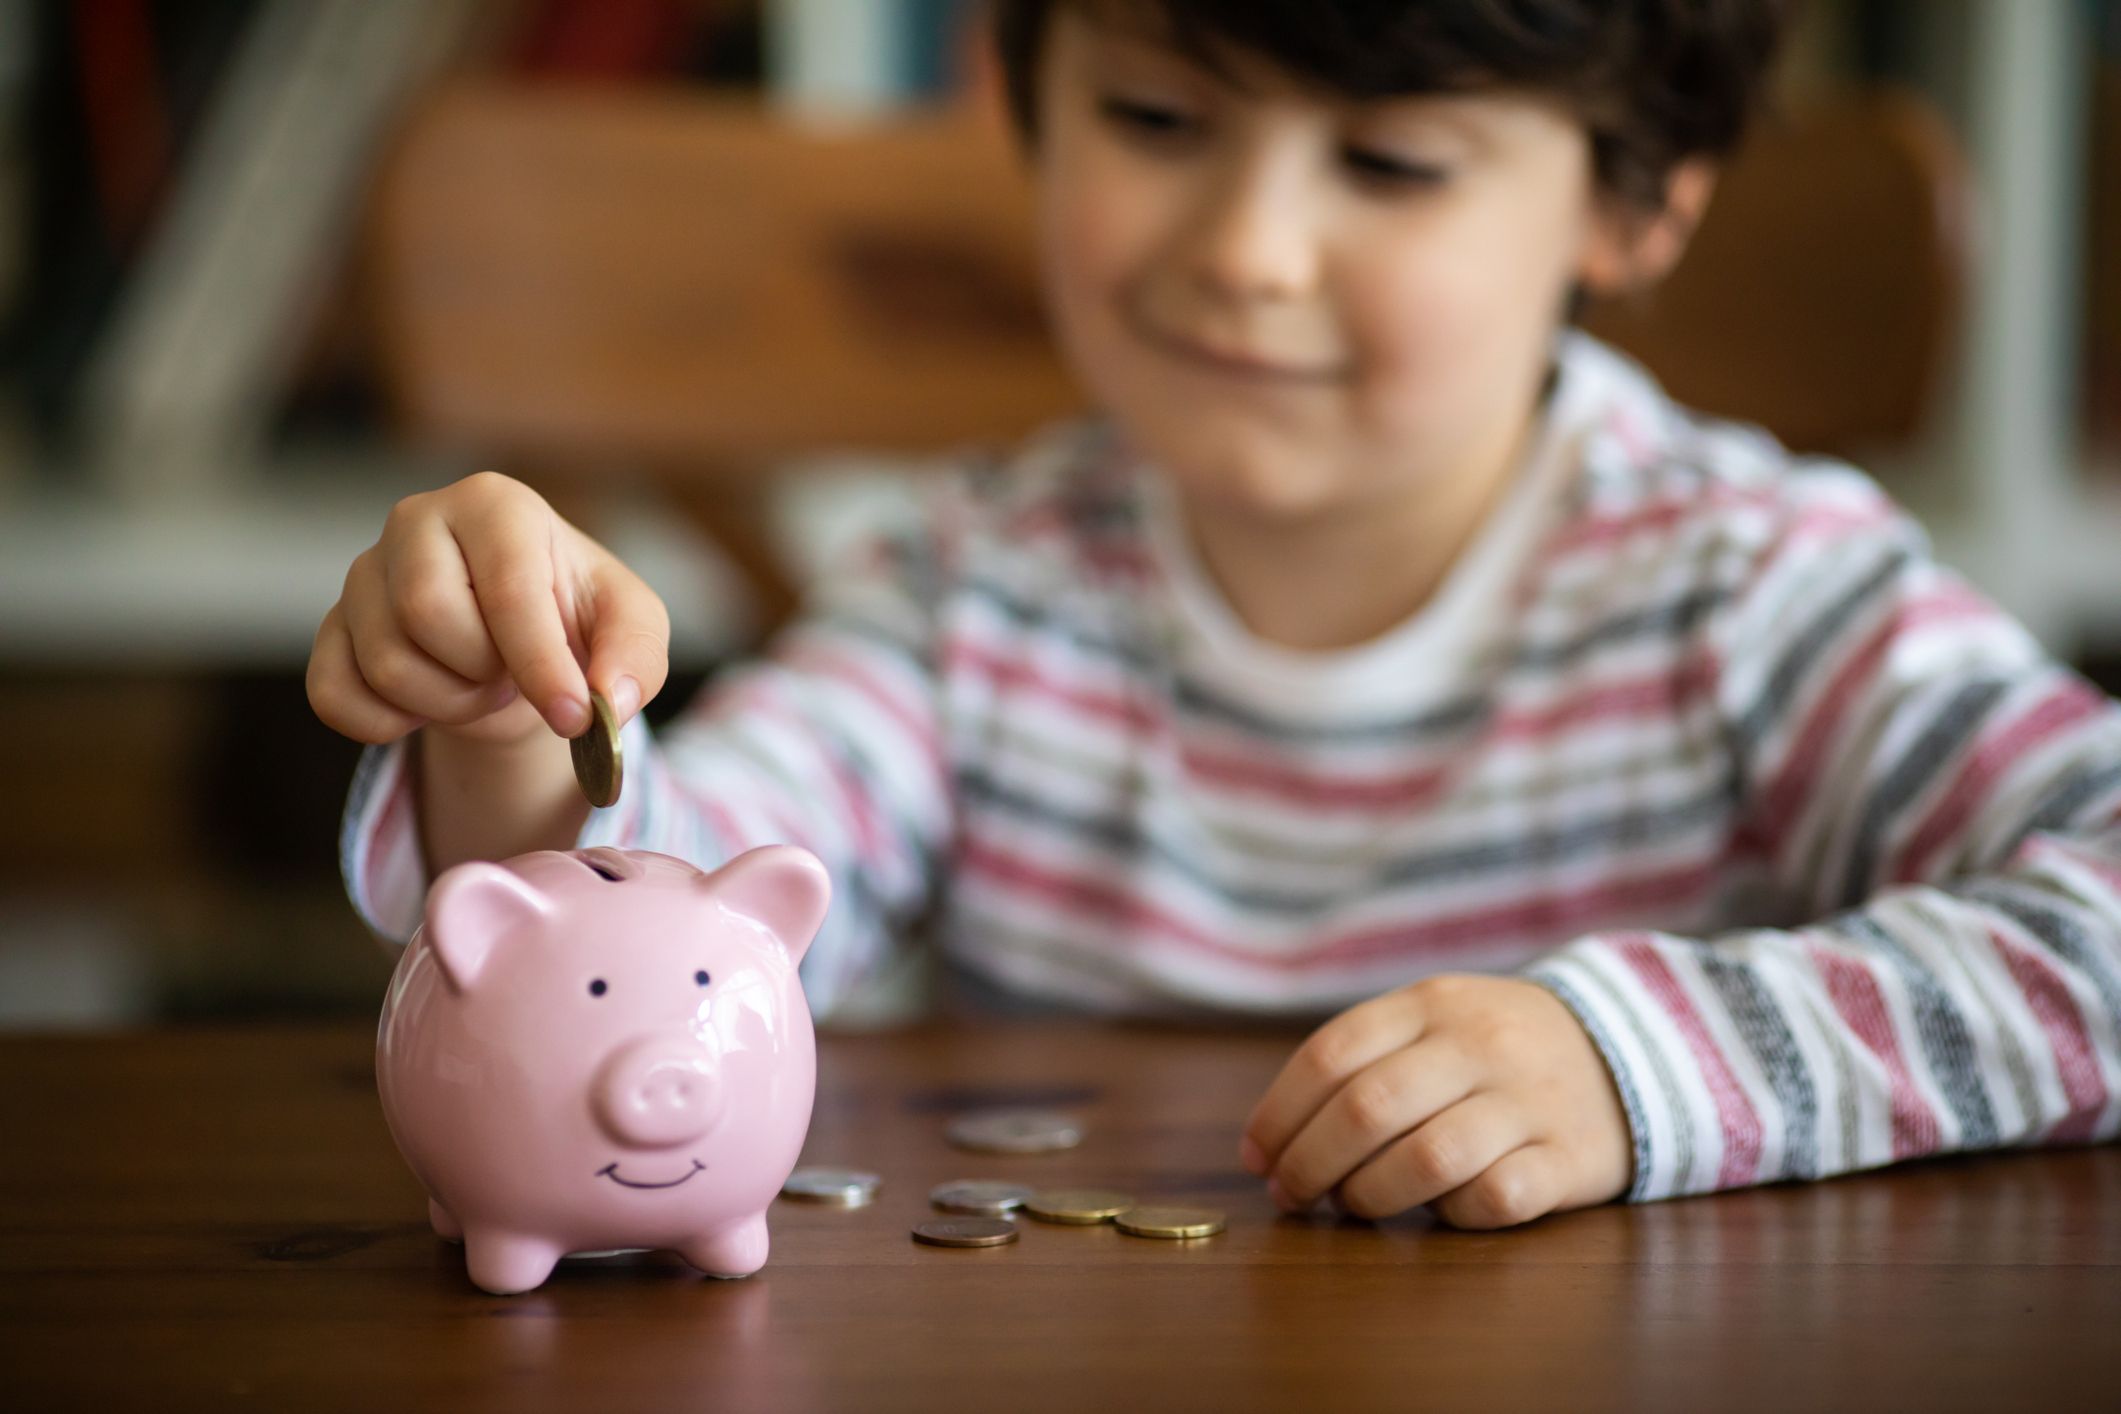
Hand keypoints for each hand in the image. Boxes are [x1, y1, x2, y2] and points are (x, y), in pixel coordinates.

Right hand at [307, 471, 670, 748]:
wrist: (515, 643)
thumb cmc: (573, 617)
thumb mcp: (628, 624)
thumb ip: (636, 656)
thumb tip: (611, 699)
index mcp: (495, 504)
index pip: (505, 585)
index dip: (540, 662)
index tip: (574, 716)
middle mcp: (416, 520)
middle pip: (428, 615)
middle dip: (484, 673)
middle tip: (513, 676)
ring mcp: (362, 573)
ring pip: (386, 663)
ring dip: (449, 704)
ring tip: (481, 682)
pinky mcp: (330, 627)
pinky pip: (334, 695)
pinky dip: (388, 725)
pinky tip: (427, 706)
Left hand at [1239, 975, 1632, 1228]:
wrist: (1627, 1053)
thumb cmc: (1493, 1051)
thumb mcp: (1435, 1021)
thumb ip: (1363, 1062)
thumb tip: (1270, 1143)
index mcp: (1432, 1003)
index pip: (1332, 1053)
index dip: (1280, 1113)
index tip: (1256, 1158)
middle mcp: (1479, 1044)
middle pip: (1368, 1108)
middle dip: (1310, 1163)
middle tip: (1290, 1195)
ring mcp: (1529, 1100)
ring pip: (1427, 1158)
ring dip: (1370, 1196)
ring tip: (1354, 1206)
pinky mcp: (1571, 1158)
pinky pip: (1494, 1199)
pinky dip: (1452, 1215)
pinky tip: (1439, 1210)